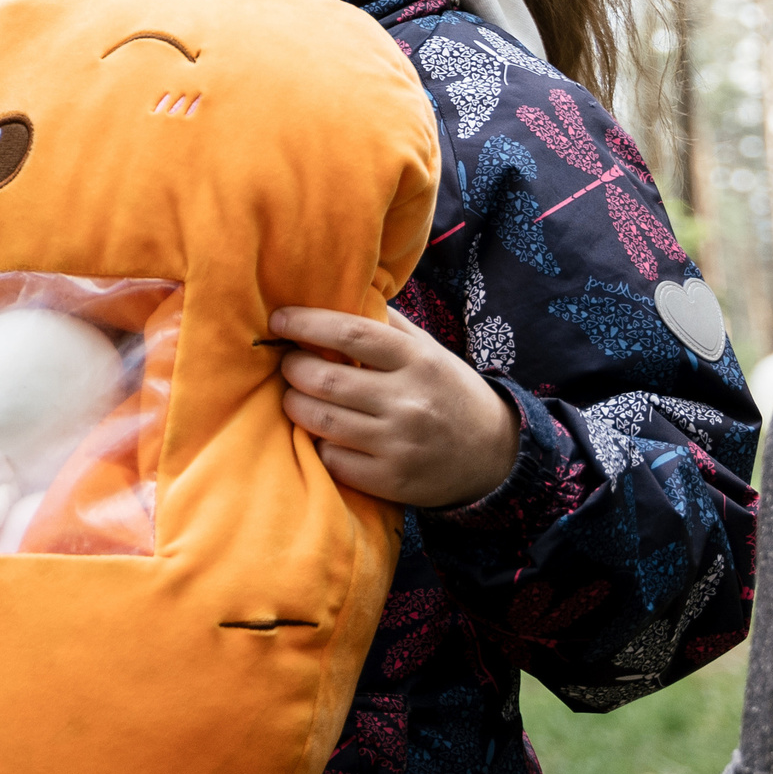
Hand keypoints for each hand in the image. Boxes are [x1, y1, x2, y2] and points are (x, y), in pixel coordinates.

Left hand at [274, 306, 521, 509]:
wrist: (494, 455)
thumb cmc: (448, 391)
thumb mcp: (428, 350)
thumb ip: (387, 324)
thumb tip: (339, 293)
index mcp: (417, 360)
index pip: (351, 333)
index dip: (306, 323)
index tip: (278, 319)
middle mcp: (408, 401)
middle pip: (327, 380)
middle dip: (293, 368)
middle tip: (287, 363)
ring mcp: (399, 444)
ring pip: (322, 421)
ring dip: (295, 405)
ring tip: (295, 395)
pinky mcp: (391, 480)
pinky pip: (332, 460)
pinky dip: (318, 444)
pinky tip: (322, 433)